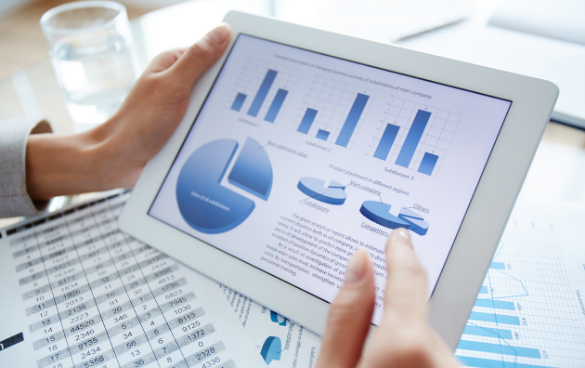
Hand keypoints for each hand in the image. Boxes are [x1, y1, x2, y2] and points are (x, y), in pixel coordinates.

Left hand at [26, 24, 230, 199]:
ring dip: (218, 117)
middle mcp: (180, 82)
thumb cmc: (138, 123)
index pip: (214, 52)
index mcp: (174, 63)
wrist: (123, 162)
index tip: (244, 71)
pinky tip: (212, 138)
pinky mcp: (187, 125)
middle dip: (225, 95)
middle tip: (218, 106)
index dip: (230, 60)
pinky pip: (210, 124)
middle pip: (218, 81)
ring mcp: (184, 105)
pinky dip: (212, 130)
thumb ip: (197, 60)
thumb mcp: (172, 86)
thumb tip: (221, 32)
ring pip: (216, 105)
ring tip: (210, 127)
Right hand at [316, 228, 458, 367]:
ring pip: (429, 345)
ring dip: (409, 355)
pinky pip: (439, 362)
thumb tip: (359, 265)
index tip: (399, 237)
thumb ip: (345, 316)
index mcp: (405, 346)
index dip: (400, 253)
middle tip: (368, 358)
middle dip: (395, 329)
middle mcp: (443, 359)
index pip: (407, 278)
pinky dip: (420, 366)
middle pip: (415, 322)